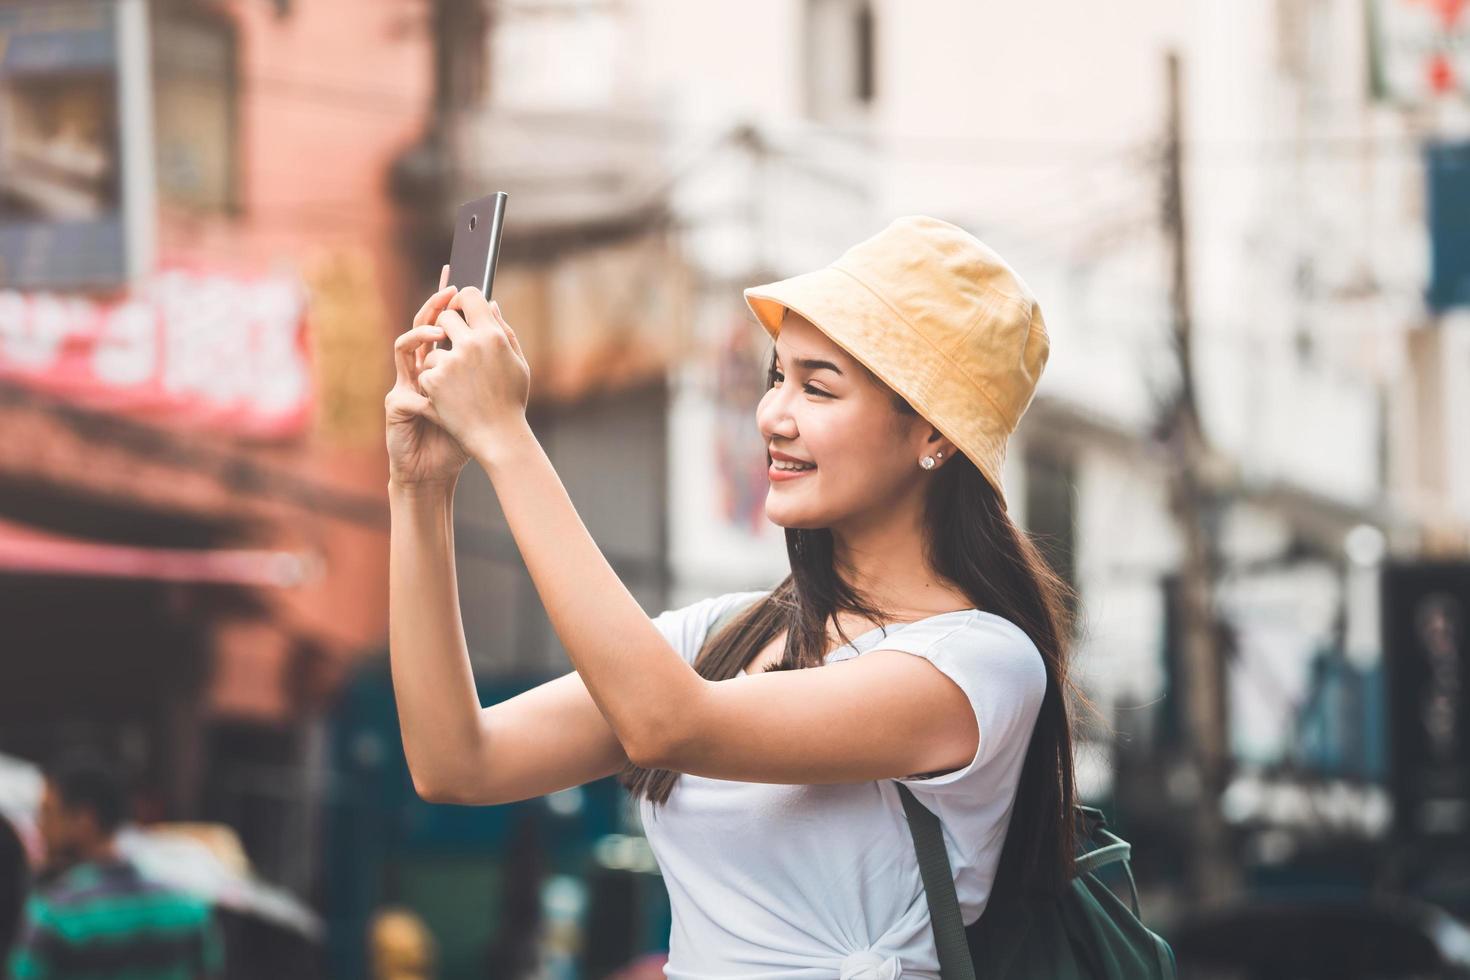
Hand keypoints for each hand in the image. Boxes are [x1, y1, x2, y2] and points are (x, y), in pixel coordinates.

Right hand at [385, 265, 469, 489]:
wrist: (436, 471)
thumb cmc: (459, 435)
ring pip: (406, 347)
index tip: (460, 282)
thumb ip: (487, 360)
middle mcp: (419, 369)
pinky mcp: (396, 404)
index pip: (441, 325)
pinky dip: (422, 382)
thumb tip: (496, 317)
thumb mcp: (479, 396)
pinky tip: (436, 380)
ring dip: (421, 333)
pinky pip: (406, 386)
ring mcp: (405, 384)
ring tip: (442, 331)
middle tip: (451, 291)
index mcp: (439, 365)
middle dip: (434, 306)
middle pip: (421, 327)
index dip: (447, 304)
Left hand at [418, 286, 530, 456]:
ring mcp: (450, 363)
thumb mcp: (518, 363)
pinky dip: (434, 384)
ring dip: (441, 362)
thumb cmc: (511, 401)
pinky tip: (451, 399)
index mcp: (494, 336)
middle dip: (447, 330)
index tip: (460, 307)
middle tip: (455, 347)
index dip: (463, 299)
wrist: (499, 438)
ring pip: (434, 347)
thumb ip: (504, 330)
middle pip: (446, 317)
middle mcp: (471, 345)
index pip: (470, 296)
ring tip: (461, 385)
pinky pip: (426, 371)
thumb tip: (490, 304)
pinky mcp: (433, 381)